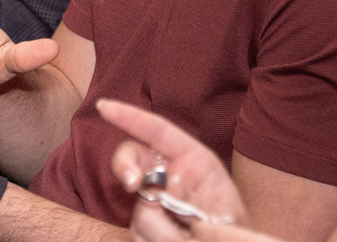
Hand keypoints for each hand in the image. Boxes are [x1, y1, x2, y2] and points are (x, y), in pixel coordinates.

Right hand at [100, 100, 257, 241]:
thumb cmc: (232, 232)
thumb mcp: (224, 211)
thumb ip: (195, 199)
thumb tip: (163, 188)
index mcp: (192, 161)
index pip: (157, 130)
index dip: (130, 116)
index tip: (104, 106)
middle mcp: (167, 177)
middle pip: (132, 157)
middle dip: (126, 167)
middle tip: (131, 183)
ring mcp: (152, 202)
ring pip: (139, 207)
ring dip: (161, 229)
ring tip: (188, 239)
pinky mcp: (142, 228)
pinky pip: (136, 234)